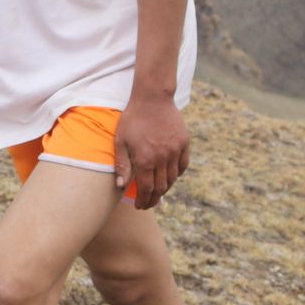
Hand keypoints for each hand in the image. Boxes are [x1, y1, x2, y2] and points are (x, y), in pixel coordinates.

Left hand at [115, 94, 189, 210]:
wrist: (152, 98)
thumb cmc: (133, 119)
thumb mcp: (121, 141)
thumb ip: (122, 165)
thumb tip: (121, 185)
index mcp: (145, 159)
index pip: (147, 189)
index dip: (144, 200)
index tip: (140, 206)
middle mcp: (162, 158)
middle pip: (161, 187)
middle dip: (154, 199)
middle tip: (148, 204)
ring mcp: (175, 150)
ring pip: (173, 178)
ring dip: (165, 188)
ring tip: (158, 191)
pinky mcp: (184, 143)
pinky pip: (183, 165)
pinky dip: (177, 174)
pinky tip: (171, 176)